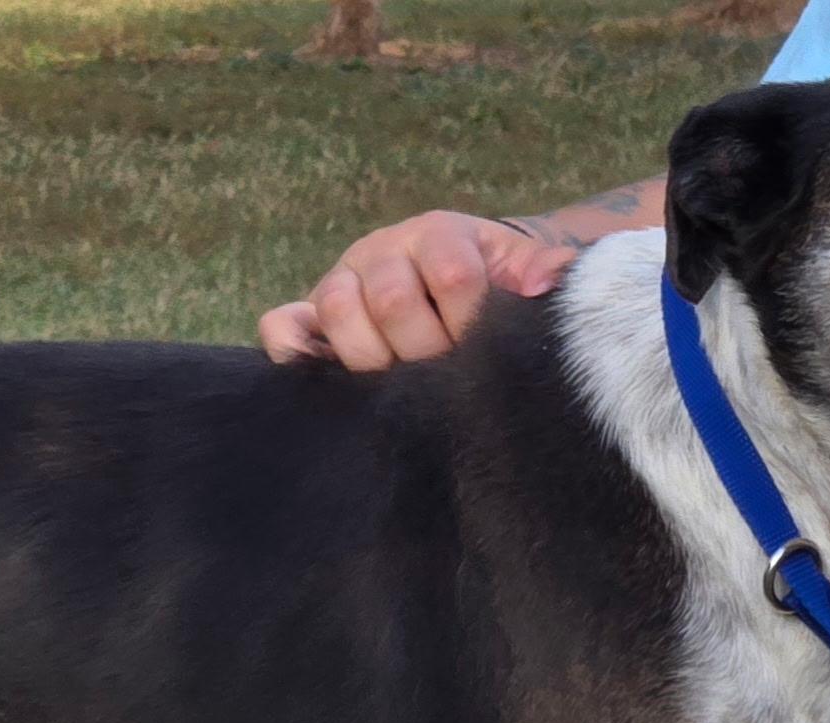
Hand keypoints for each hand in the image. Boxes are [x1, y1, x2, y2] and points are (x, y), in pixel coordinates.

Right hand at [259, 211, 577, 369]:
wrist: (454, 286)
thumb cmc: (491, 286)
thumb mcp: (519, 272)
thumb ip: (540, 274)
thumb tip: (548, 284)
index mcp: (439, 234)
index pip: (453, 276)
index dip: (471, 323)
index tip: (483, 350)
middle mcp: (383, 250)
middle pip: (392, 299)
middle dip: (425, 350)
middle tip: (445, 374)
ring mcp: (341, 280)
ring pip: (337, 308)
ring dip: (372, 356)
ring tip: (401, 380)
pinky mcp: (308, 314)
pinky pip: (281, 325)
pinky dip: (294, 349)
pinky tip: (325, 372)